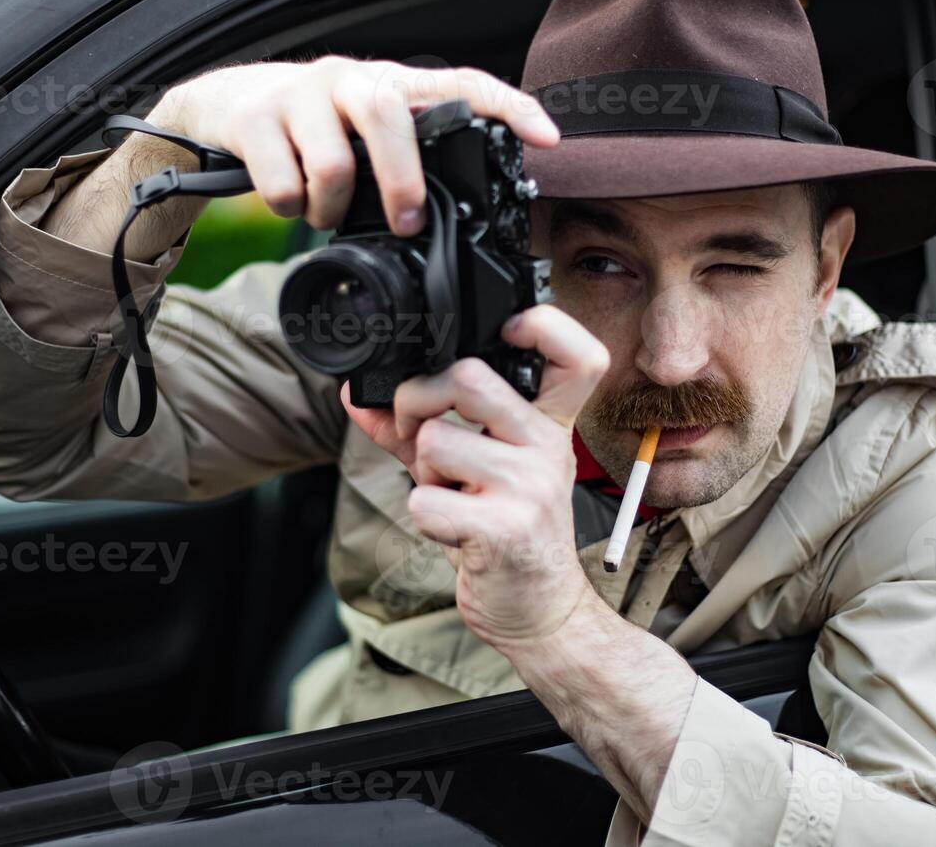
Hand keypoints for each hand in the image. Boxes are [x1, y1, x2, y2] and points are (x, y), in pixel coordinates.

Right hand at [158, 57, 559, 235]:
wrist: (221, 107)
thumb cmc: (310, 128)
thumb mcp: (364, 132)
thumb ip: (405, 153)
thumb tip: (464, 206)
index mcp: (388, 84)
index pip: (460, 82)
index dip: (506, 106)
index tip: (546, 138)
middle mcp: (348, 79)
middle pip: (388, 116)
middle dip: (402, 180)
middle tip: (406, 223)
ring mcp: (299, 95)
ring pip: (333, 163)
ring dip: (333, 208)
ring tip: (329, 213)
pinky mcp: (255, 120)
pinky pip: (282, 184)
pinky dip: (291, 209)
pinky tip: (290, 202)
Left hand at [342, 305, 610, 651]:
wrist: (539, 610)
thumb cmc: (506, 533)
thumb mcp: (468, 471)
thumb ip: (415, 428)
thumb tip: (356, 396)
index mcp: (551, 425)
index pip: (580, 356)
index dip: (546, 325)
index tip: (510, 329)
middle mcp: (549, 448)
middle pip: (470, 378)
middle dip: (418, 401)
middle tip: (419, 434)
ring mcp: (531, 488)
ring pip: (435, 441)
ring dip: (422, 473)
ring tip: (450, 497)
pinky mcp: (505, 530)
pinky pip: (426, 499)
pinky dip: (422, 517)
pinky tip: (451, 530)